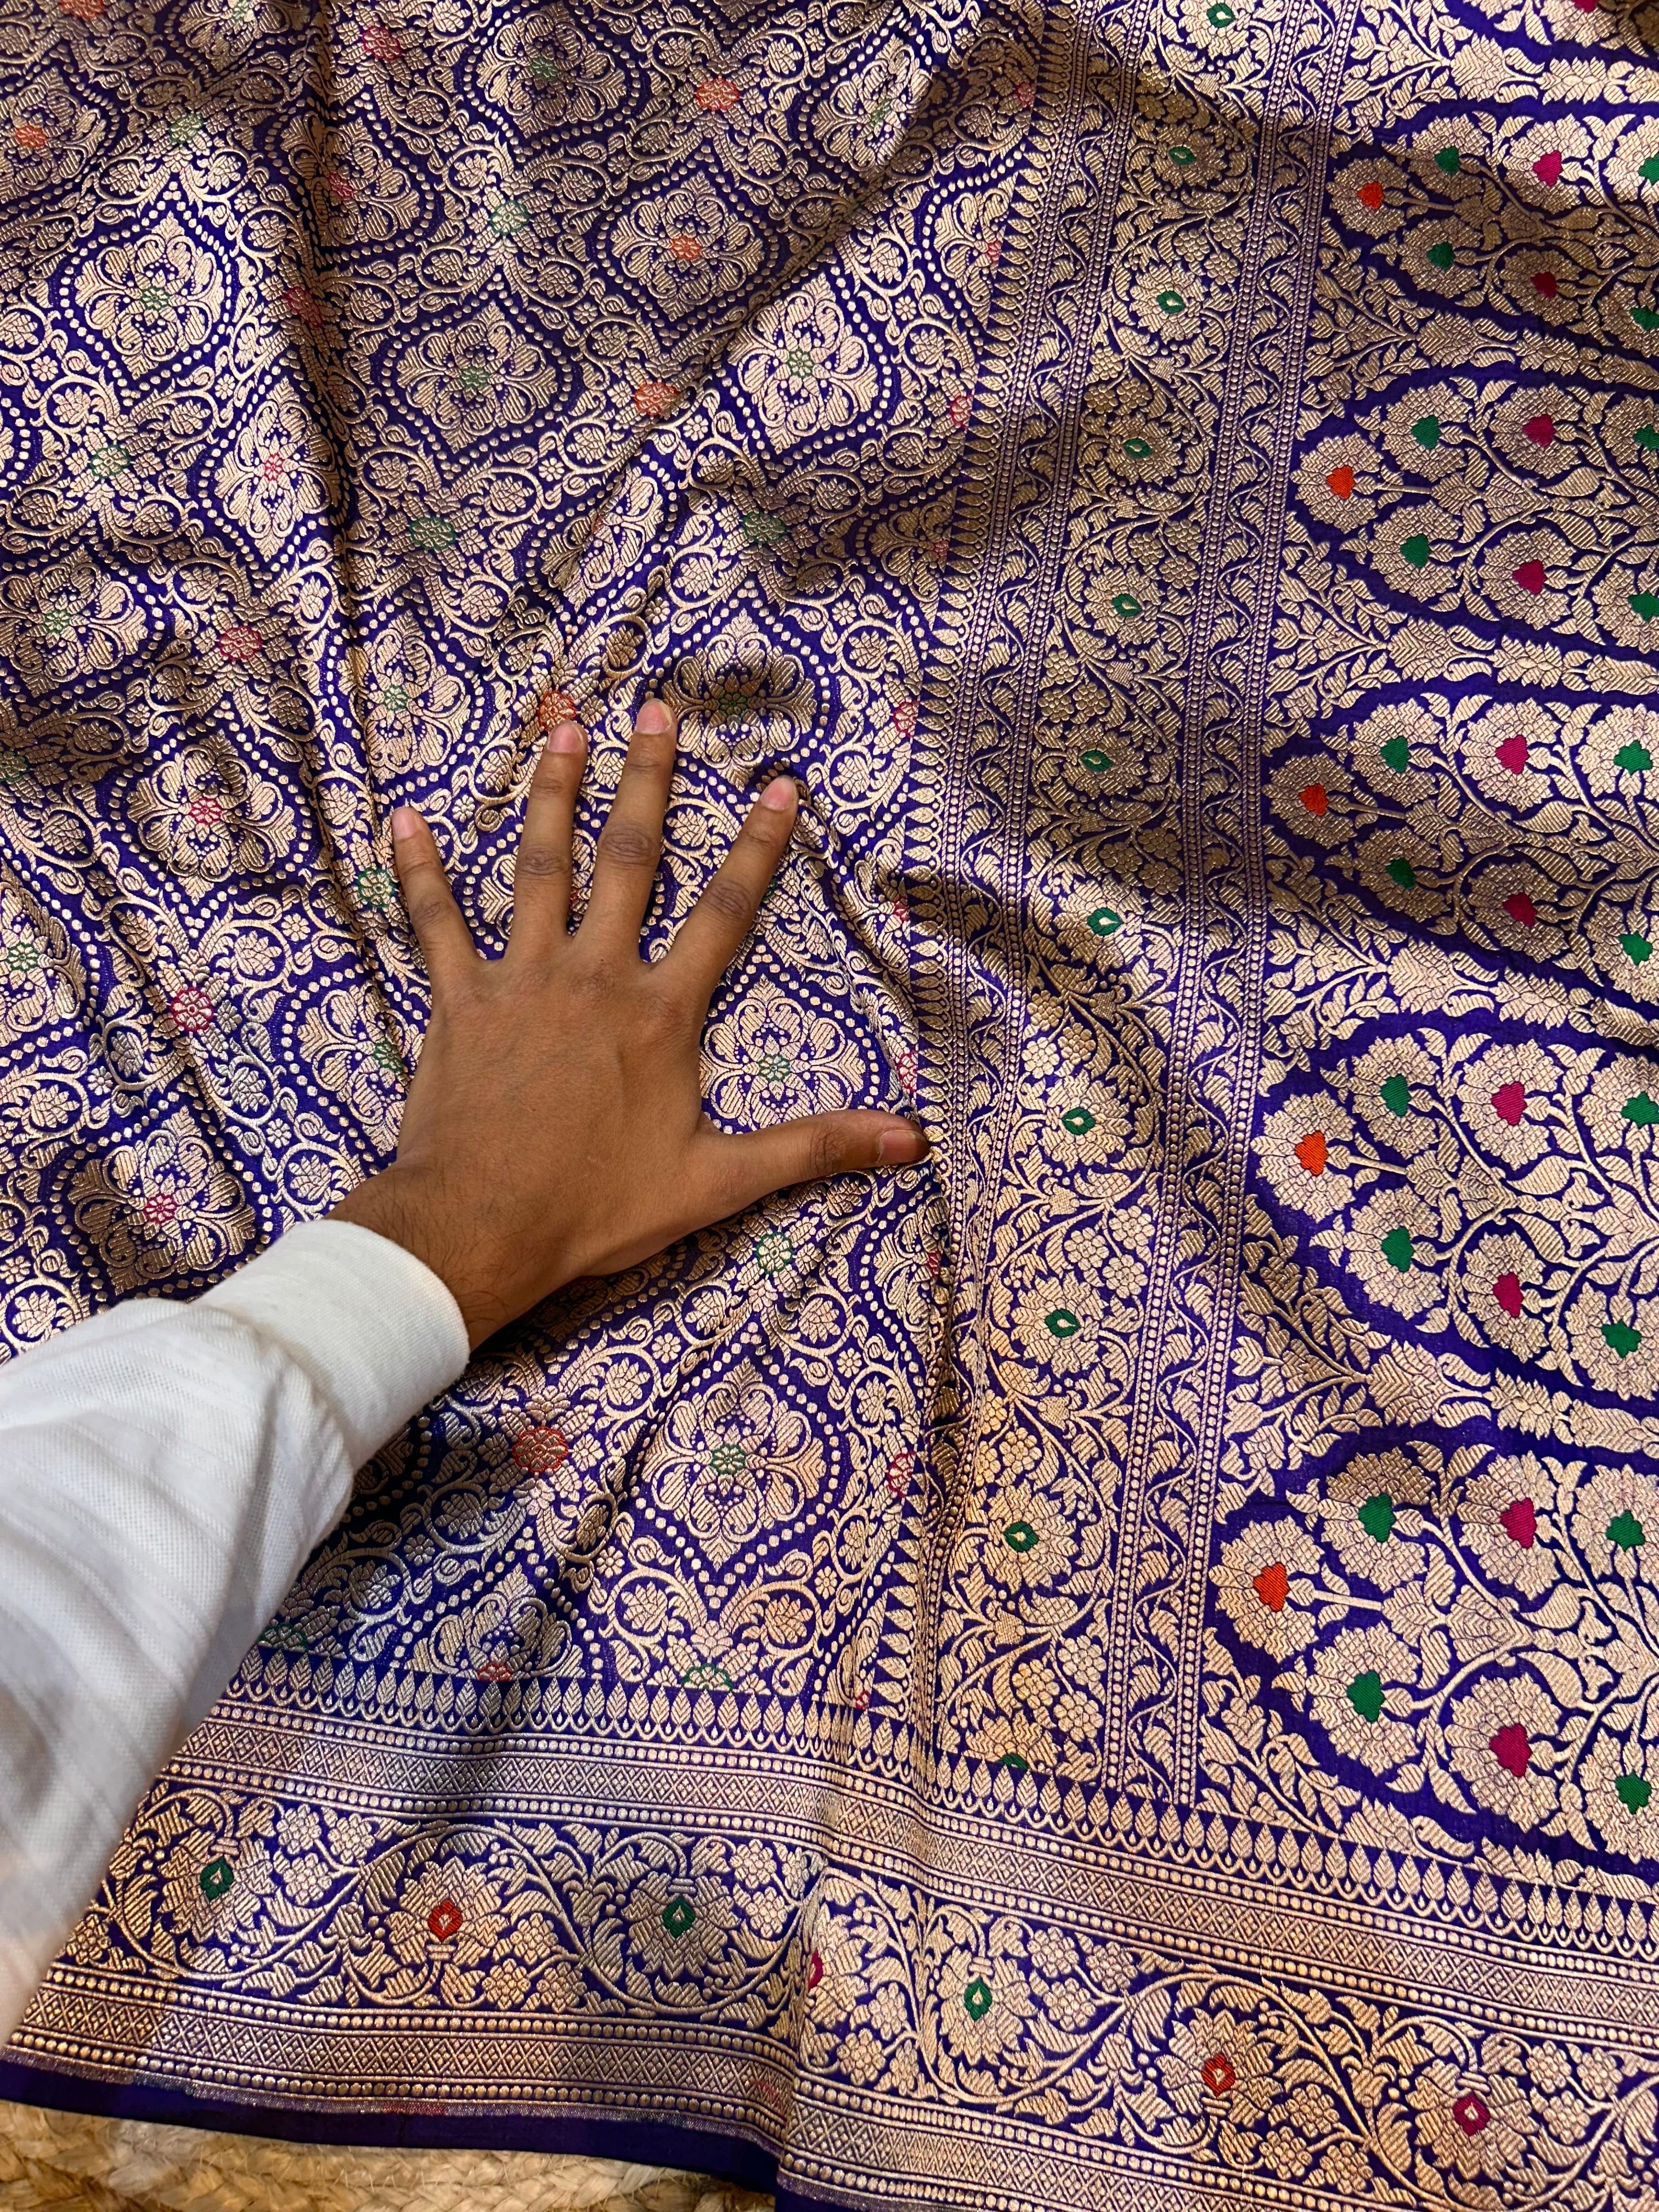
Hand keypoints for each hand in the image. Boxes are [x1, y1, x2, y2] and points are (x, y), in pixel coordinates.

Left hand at [331, 698, 928, 1346]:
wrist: (481, 1227)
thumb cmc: (595, 1208)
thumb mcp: (717, 1183)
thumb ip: (810, 1148)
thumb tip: (907, 1139)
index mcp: (661, 1014)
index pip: (725, 914)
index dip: (757, 848)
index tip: (778, 783)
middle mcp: (597, 977)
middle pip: (629, 862)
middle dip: (645, 782)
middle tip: (654, 711)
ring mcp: (523, 980)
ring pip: (539, 868)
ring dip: (551, 794)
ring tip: (561, 728)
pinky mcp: (459, 1000)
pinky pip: (435, 923)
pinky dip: (419, 872)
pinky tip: (404, 820)